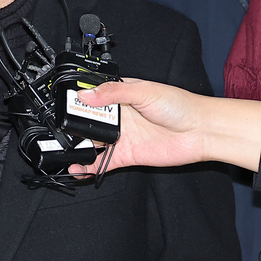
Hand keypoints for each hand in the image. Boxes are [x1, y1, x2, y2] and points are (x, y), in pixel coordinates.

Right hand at [67, 80, 260, 174]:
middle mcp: (118, 116)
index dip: (77, 100)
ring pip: (92, 142)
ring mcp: (121, 137)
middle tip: (60, 130)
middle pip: (87, 121)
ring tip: (62, 150)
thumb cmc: (179, 106)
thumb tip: (86, 95)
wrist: (200, 132)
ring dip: (77, 146)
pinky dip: (87, 168)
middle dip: (72, 125)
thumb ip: (113, 93)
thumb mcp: (144, 91)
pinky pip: (101, 164)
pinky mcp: (126, 156)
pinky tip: (77, 168)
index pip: (92, 96)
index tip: (62, 104)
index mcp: (120, 96)